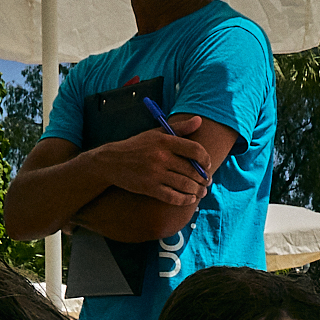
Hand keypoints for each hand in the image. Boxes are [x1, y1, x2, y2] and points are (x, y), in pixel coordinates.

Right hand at [94, 116, 211, 207]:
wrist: (111, 162)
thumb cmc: (137, 146)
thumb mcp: (156, 133)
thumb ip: (180, 128)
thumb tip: (199, 120)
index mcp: (165, 141)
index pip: (195, 150)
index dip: (206, 159)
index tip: (208, 164)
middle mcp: (161, 157)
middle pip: (192, 170)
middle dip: (204, 178)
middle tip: (207, 182)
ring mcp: (155, 173)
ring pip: (185, 185)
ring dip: (197, 190)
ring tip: (202, 191)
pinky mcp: (149, 188)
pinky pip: (173, 197)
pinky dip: (185, 199)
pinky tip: (190, 198)